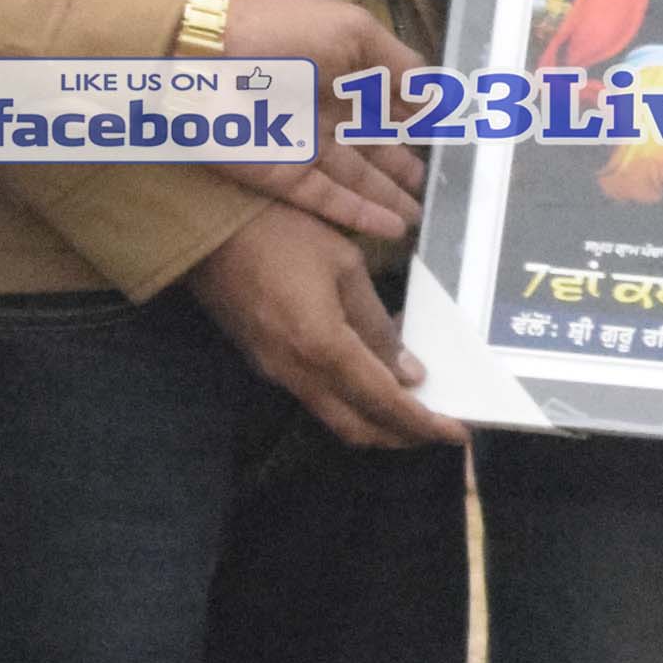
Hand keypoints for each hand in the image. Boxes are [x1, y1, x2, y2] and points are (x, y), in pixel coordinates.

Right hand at [190, 203, 459, 450]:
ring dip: (376, 423)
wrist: (206, 227)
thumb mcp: (343, 265)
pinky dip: (349, 402)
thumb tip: (408, 371)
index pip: (384, 403)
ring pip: (334, 418)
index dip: (423, 423)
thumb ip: (375, 323)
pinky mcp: (263, 363)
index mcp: (322, 347)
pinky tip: (370, 380)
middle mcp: (297, 373)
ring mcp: (275, 372)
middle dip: (402, 436)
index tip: (457, 431)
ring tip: (412, 409)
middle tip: (438, 427)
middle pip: (358, 428)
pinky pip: (314, 399)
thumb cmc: (279, 231)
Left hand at [210, 0, 428, 241]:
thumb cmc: (279, 33)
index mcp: (338, 66)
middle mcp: (324, 108)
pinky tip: (393, 228)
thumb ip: (398, 65)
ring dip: (389, 198)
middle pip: (372, 145)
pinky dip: (363, 215)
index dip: (414, 119)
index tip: (445, 139)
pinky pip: (332, 200)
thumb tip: (436, 94)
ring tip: (420, 217)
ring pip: (358, 178)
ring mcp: (305, 145)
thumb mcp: (352, 31)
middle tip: (433, 190)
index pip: (384, 100)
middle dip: (401, 167)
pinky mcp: (286, 176)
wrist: (202, 61)